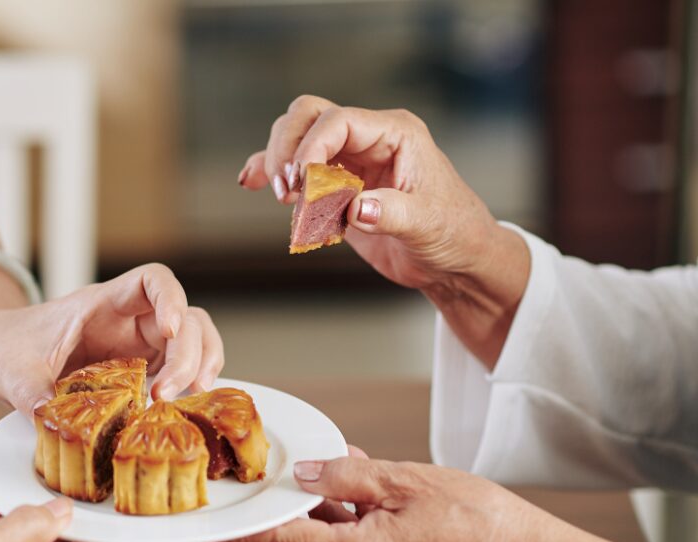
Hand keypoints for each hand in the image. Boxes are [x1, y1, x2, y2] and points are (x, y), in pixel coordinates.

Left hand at [0, 264, 223, 416]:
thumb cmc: (1, 345)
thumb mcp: (11, 372)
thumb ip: (32, 396)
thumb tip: (52, 422)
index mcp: (100, 305)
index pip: (152, 281)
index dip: (172, 299)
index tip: (171, 329)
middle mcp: (125, 321)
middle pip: (184, 318)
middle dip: (188, 353)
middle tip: (166, 394)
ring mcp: (134, 346)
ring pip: (190, 341)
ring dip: (199, 366)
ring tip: (191, 398)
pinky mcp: (135, 372)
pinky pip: (174, 371)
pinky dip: (186, 385)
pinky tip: (179, 408)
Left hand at [224, 453, 552, 541]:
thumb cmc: (472, 519)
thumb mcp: (400, 481)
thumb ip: (344, 479)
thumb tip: (302, 474)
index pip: (277, 540)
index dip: (239, 528)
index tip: (208, 522)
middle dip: (271, 514)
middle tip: (247, 485)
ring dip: (306, 512)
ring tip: (304, 472)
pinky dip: (335, 518)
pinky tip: (342, 481)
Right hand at [239, 97, 528, 366]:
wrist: (455, 261)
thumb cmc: (453, 234)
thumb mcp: (427, 225)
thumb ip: (390, 213)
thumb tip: (355, 209)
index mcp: (396, 134)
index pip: (338, 121)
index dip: (311, 147)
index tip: (299, 184)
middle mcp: (369, 139)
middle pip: (308, 116)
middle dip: (287, 149)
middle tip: (285, 191)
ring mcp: (351, 160)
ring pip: (297, 137)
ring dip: (279, 164)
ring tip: (284, 199)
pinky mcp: (336, 185)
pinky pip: (296, 169)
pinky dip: (270, 172)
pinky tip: (249, 182)